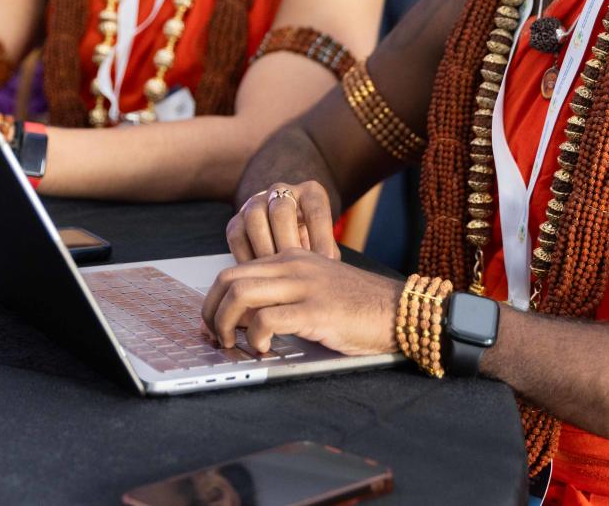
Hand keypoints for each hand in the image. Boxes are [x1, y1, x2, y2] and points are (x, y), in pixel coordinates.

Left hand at [199, 251, 400, 355]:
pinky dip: (255, 337)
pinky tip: (264, 348)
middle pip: (229, 280)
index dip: (214, 301)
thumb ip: (280, 294)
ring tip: (234, 344)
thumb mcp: (313, 288)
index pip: (233, 272)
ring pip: (241, 295)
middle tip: (217, 337)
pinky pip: (267, 319)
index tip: (213, 325)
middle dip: (211, 312)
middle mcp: (293, 266)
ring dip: (226, 324)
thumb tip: (240, 318)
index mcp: (290, 259)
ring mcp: (305, 286)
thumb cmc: (356, 305)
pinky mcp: (317, 310)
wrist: (397, 309)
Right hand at [226, 181, 339, 262]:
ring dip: (264, 249)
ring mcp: (256, 203)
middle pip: (281, 210)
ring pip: (255, 218)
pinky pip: (236, 236)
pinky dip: (245, 256)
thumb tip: (324, 273)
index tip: (324, 262)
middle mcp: (281, 192)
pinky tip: (257, 274)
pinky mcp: (236, 220)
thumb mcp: (324, 243)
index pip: (316, 210)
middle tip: (295, 270)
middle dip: (288, 242)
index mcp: (310, 193)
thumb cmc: (312, 242)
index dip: (321, 237)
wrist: (286, 235)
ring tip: (274, 273)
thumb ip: (325, 254)